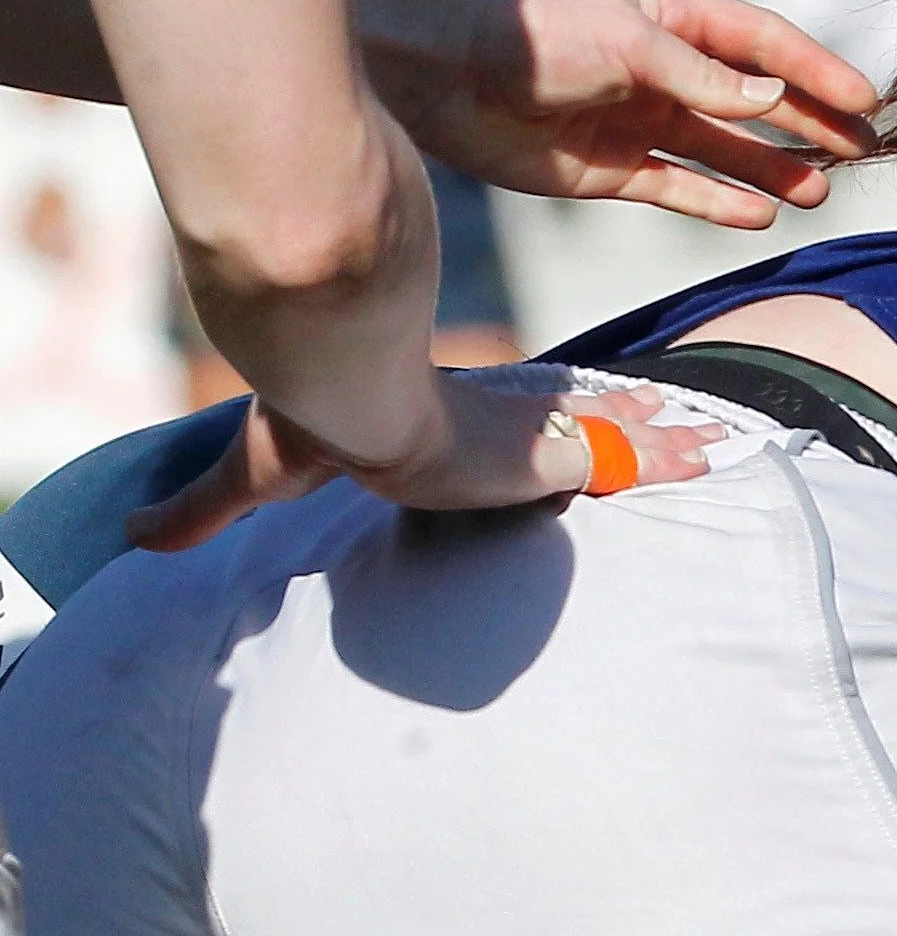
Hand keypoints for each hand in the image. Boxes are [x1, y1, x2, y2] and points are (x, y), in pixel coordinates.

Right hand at [126, 380, 722, 551]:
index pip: (505, 438)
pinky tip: (725, 450)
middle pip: (579, 429)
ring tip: (727, 446)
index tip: (580, 446)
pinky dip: (679, 450)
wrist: (351, 394)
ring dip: (671, 441)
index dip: (545, 442)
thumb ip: (205, 507)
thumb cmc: (308, 419)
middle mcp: (501, 431)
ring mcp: (535, 432)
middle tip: (693, 442)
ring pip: (620, 431)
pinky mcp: (563, 444)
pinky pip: (637, 445)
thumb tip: (130, 541)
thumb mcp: (260, 471)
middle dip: (634, 431)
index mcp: (448, 438)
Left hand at [361, 0, 880, 227]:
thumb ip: (703, 79)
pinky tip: (758, 218)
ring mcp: (636, 120)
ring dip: (771, 169)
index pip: (760, 43)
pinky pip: (678, 189)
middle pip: (752, 99)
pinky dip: (717, 203)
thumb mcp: (626, 45)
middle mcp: (659, 69)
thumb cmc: (528, 36)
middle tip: (863, 150)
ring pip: (722, 149)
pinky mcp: (608, 169)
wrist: (435, 73)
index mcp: (667, 18)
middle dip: (808, 122)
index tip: (866, 99)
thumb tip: (775, 101)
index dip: (814, 70)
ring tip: (820, 193)